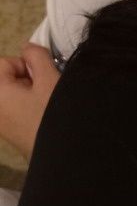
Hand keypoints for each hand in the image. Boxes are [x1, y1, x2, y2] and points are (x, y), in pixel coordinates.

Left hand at [0, 43, 59, 159]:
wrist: (62, 157)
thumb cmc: (53, 116)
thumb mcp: (49, 80)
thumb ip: (37, 56)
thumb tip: (29, 49)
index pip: (4, 63)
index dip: (26, 66)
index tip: (42, 79)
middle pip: (6, 80)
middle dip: (26, 80)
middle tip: (45, 92)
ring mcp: (1, 124)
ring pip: (12, 95)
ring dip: (28, 94)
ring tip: (45, 105)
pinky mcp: (9, 134)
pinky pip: (14, 111)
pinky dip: (27, 108)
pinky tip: (41, 117)